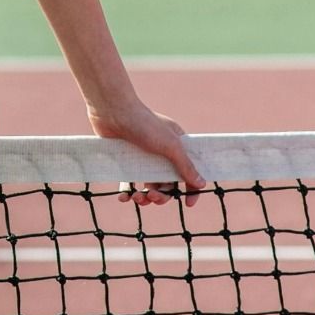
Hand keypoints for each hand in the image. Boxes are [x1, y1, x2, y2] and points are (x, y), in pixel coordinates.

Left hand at [87, 99, 206, 208]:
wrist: (112, 110)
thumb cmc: (144, 123)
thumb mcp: (170, 145)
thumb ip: (185, 165)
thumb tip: (202, 183)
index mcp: (176, 147)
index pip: (188, 172)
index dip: (190, 189)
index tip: (188, 204)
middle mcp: (160, 153)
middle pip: (167, 183)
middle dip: (162, 196)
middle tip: (153, 197)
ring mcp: (142, 157)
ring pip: (148, 185)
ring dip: (145, 197)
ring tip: (137, 198)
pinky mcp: (125, 160)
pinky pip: (129, 182)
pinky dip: (127, 192)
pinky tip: (124, 197)